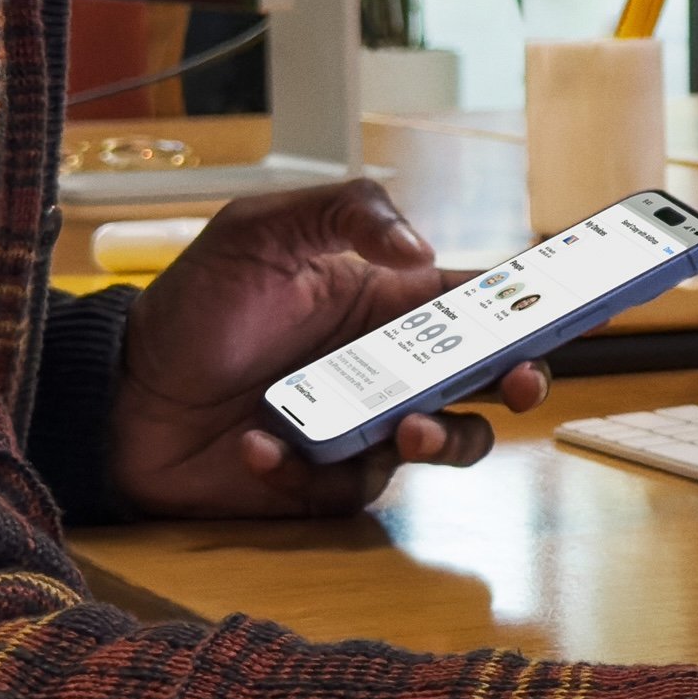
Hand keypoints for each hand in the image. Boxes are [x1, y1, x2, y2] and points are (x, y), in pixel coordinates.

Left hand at [103, 180, 548, 519]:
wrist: (117, 393)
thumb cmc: (193, 306)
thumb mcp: (260, 228)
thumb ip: (345, 213)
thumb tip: (421, 251)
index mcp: (392, 302)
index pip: (485, 302)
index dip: (539, 303)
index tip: (581, 304)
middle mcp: (392, 366)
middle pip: (490, 378)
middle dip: (522, 379)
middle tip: (520, 381)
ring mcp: (366, 427)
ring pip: (449, 441)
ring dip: (446, 438)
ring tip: (406, 429)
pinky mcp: (328, 481)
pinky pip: (353, 485)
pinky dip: (309, 468)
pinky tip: (259, 443)